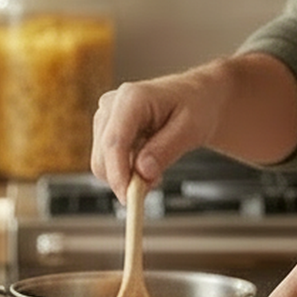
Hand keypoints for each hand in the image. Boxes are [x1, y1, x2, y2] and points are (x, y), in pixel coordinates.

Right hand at [90, 68, 226, 194]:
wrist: (194, 98)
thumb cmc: (195, 108)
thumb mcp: (191, 129)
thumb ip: (166, 150)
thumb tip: (142, 173)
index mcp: (132, 98)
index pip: (115, 141)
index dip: (118, 173)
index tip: (130, 198)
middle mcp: (111, 105)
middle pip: (102, 156)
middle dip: (125, 179)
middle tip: (156, 183)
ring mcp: (104, 117)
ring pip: (101, 163)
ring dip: (126, 175)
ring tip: (156, 166)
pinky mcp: (104, 130)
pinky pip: (106, 162)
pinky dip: (125, 170)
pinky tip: (146, 160)